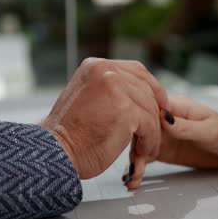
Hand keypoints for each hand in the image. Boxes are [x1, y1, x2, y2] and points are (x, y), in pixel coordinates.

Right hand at [41, 58, 168, 178]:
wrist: (56, 152)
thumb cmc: (69, 133)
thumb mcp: (87, 96)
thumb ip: (108, 89)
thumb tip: (136, 93)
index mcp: (95, 66)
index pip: (136, 70)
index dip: (152, 88)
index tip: (161, 104)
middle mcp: (106, 71)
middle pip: (146, 88)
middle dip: (154, 111)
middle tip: (154, 131)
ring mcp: (116, 89)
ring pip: (150, 108)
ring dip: (151, 130)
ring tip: (145, 146)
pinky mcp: (126, 110)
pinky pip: (150, 126)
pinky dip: (150, 141)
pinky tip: (143, 150)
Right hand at [125, 96, 217, 188]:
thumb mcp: (208, 131)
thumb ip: (185, 127)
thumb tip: (163, 118)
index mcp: (175, 106)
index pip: (148, 110)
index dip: (138, 124)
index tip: (135, 141)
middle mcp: (166, 119)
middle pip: (141, 130)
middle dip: (134, 148)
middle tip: (134, 167)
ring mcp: (164, 134)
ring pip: (141, 145)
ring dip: (135, 160)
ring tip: (132, 178)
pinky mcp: (166, 149)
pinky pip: (147, 156)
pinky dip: (140, 166)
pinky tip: (134, 177)